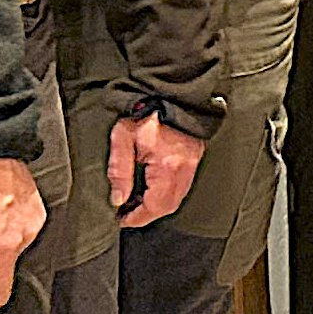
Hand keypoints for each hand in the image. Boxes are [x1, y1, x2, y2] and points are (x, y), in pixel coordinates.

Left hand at [107, 112, 202, 228]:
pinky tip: (151, 189)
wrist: (171, 94)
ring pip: (176, 199)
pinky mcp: (193, 160)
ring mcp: (192, 165)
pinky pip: (181, 187)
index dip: (136, 217)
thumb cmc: (147, 112)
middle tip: (127, 214)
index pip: (154, 205)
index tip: (121, 219)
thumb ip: (119, 171)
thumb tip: (118, 198)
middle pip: (167, 207)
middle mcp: (184, 169)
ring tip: (135, 202)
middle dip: (146, 215)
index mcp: (167, 166)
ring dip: (156, 206)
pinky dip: (165, 195)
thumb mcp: (123, 138)